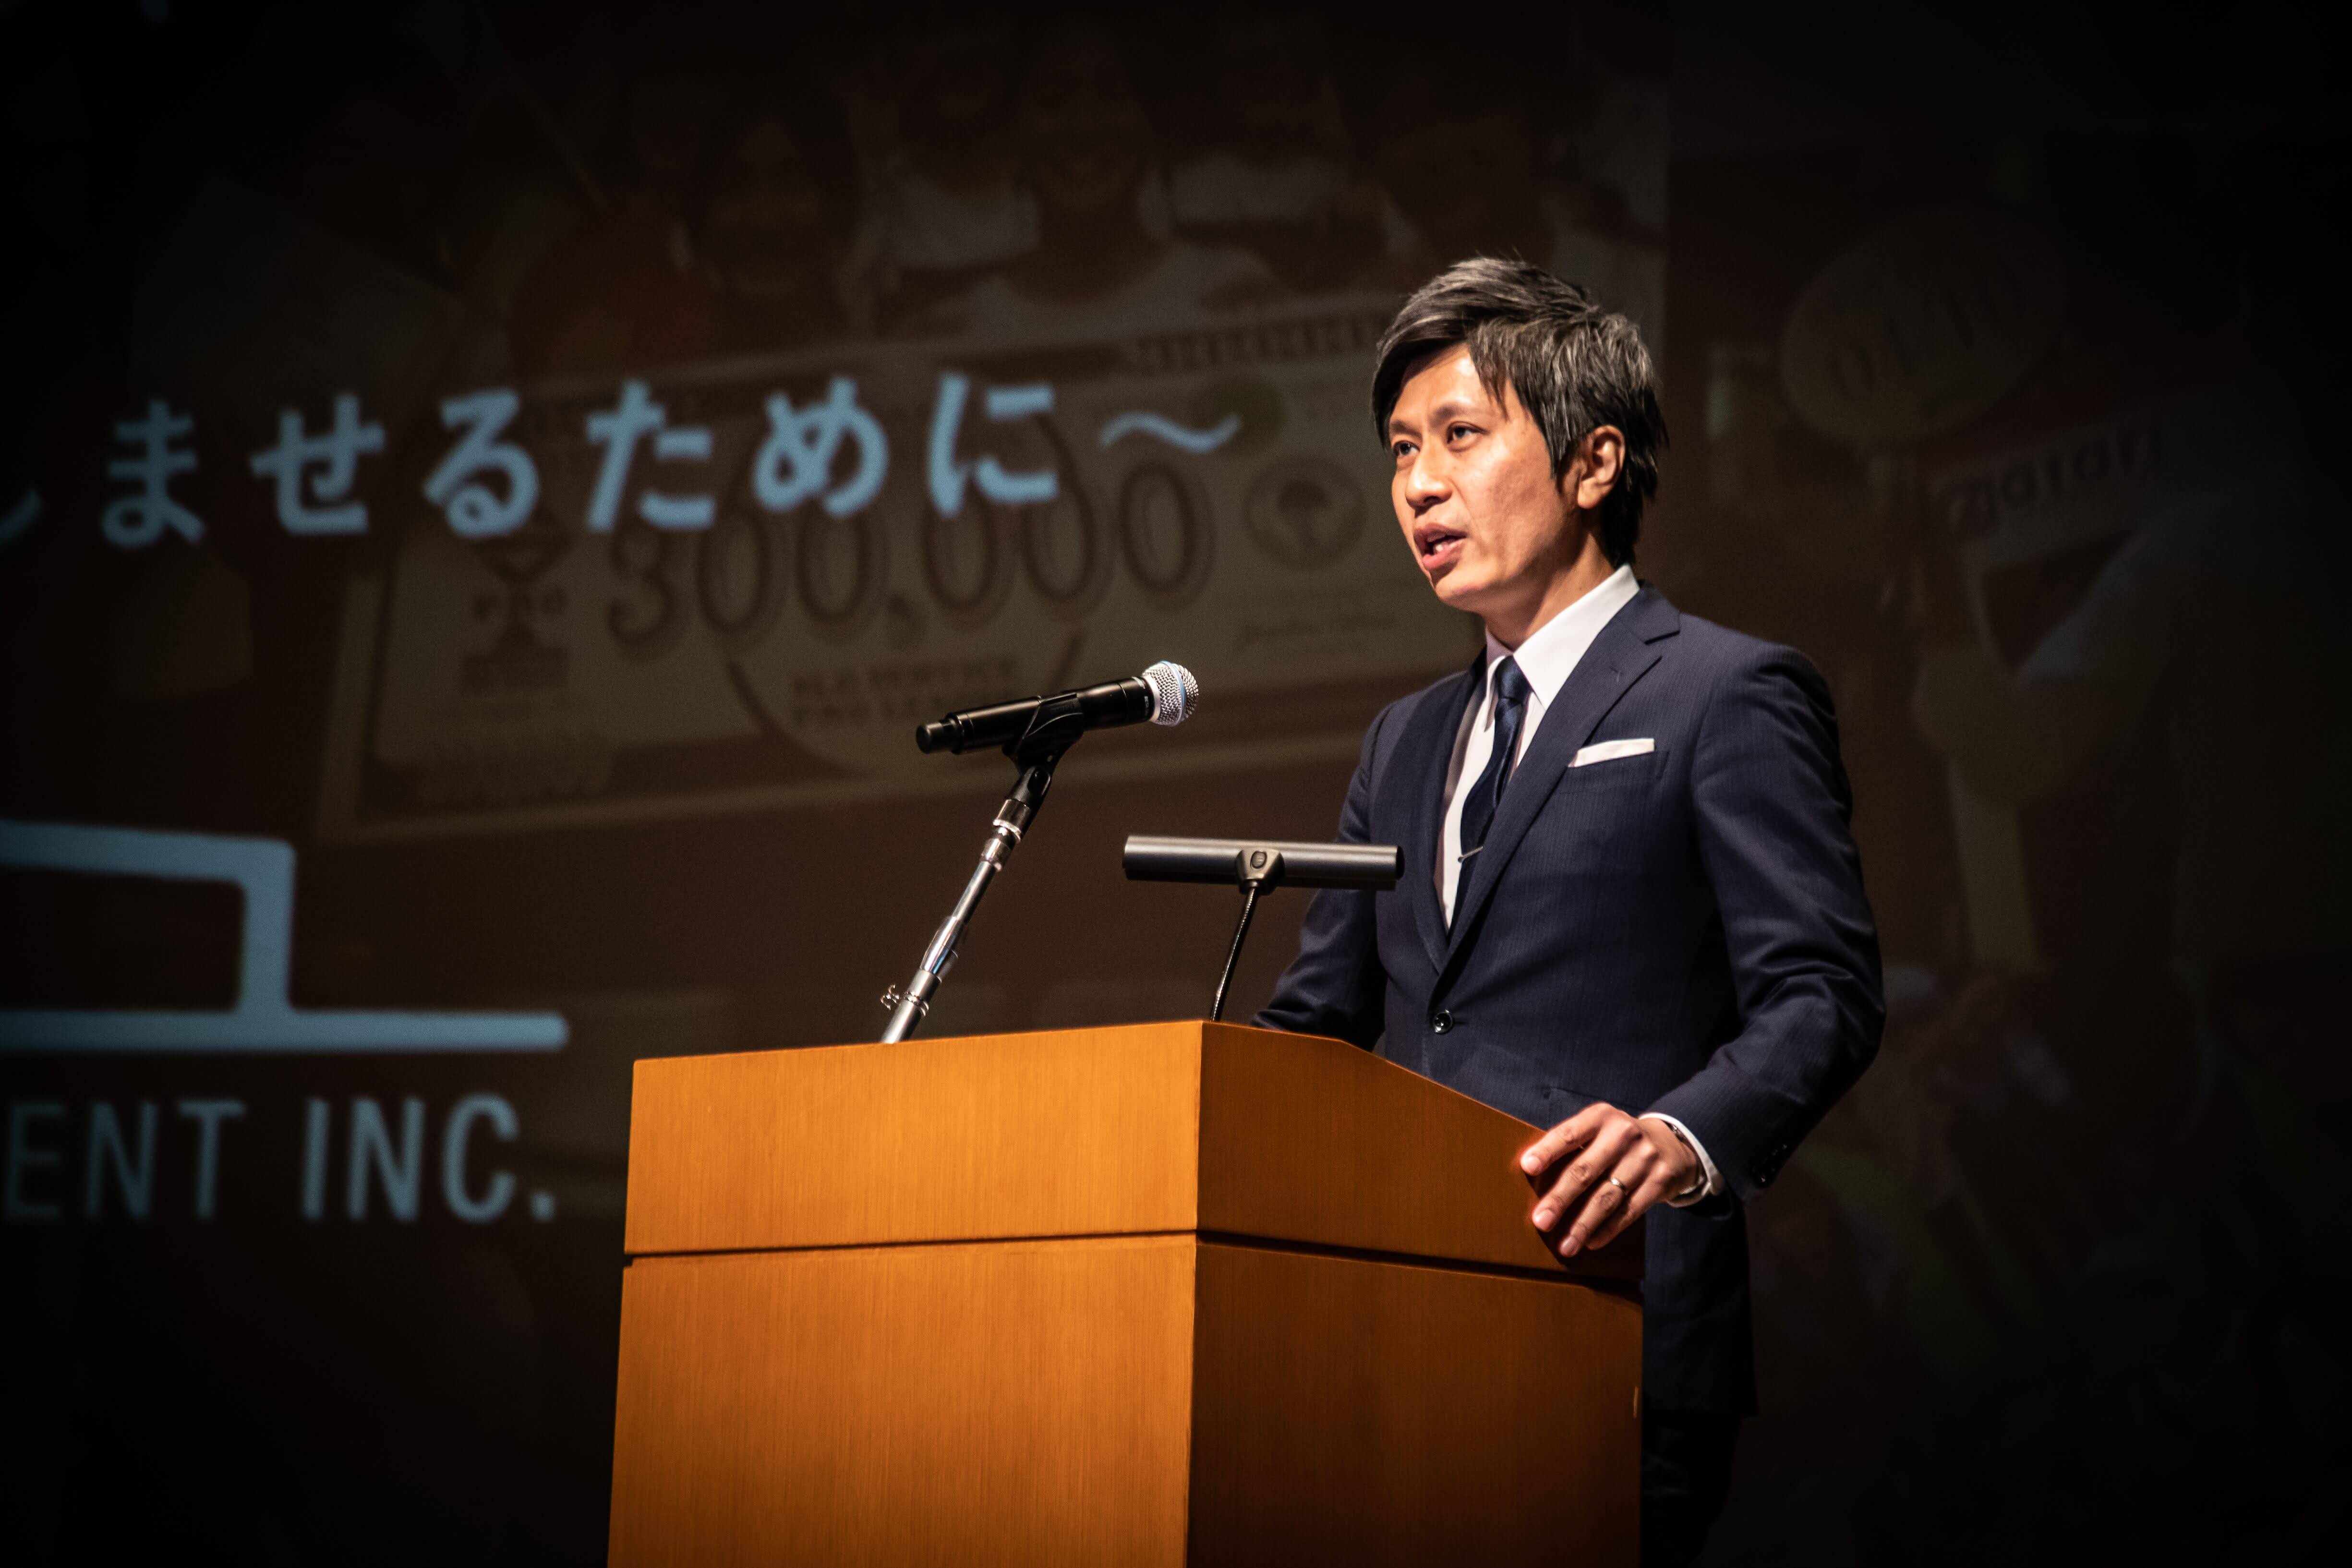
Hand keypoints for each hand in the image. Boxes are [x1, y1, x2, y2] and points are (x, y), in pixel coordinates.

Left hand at [1516, 1104, 1698, 1257]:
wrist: (1671, 1145)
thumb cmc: (1617, 1142)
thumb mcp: (1599, 1130)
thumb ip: (1572, 1147)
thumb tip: (1532, 1176)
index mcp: (1601, 1117)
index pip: (1569, 1133)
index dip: (1548, 1150)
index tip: (1527, 1167)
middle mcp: (1623, 1134)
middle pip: (1585, 1170)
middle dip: (1560, 1199)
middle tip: (1540, 1221)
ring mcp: (1644, 1158)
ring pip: (1607, 1197)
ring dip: (1583, 1224)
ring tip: (1565, 1245)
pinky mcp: (1659, 1182)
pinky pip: (1629, 1211)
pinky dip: (1608, 1229)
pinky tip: (1591, 1242)